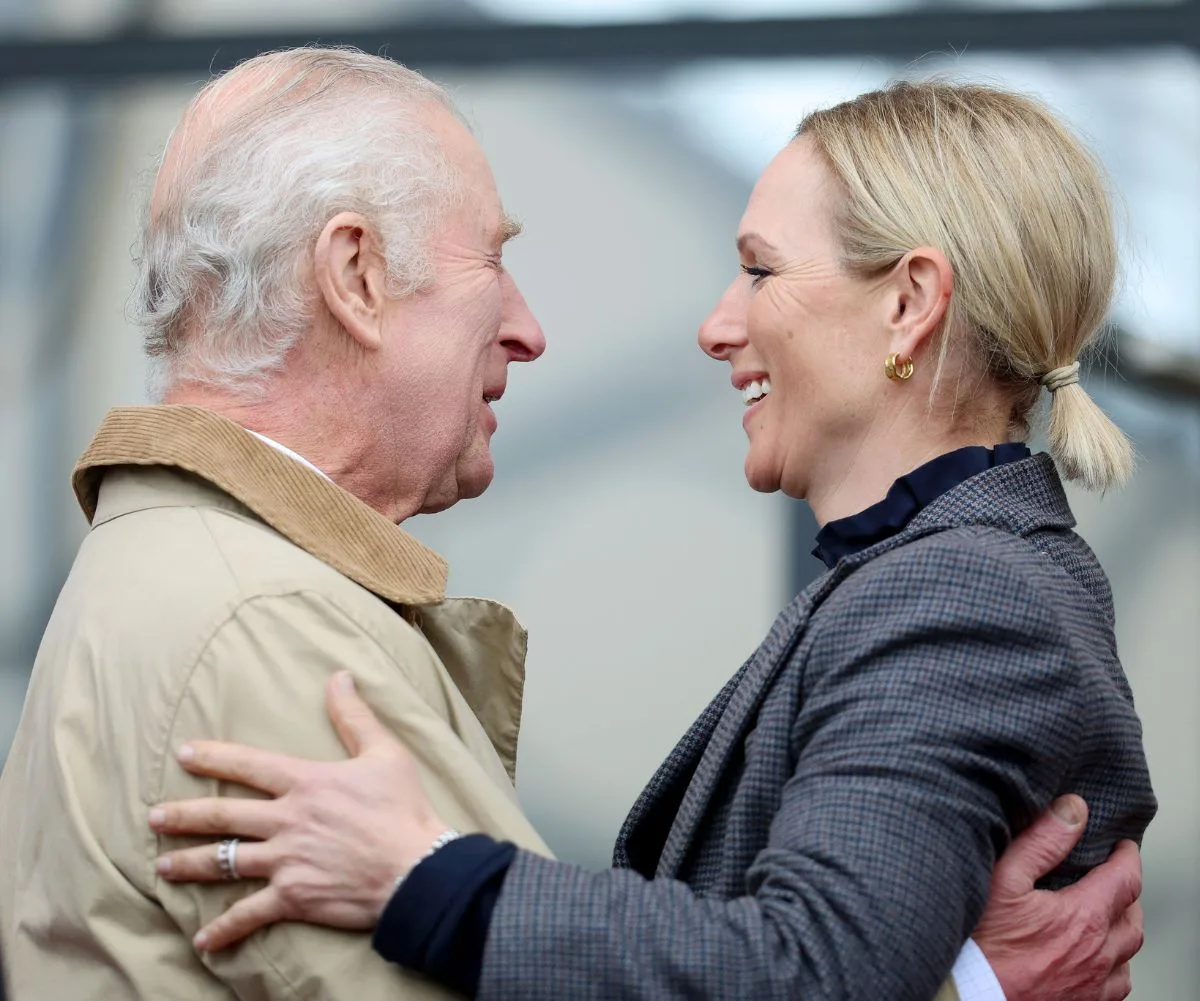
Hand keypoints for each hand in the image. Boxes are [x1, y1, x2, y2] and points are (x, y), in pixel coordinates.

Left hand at [149, 672, 447, 950]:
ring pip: (225, 862)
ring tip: (163, 867)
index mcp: (306, 782)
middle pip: (223, 816)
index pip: (249, 765)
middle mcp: (287, 820)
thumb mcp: (385, 752)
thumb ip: (354, 716)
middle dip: (183, 816)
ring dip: (189, 864)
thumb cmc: (404, 809)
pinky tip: (202, 940)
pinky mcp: (293, 896)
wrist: (417, 868)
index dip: (214, 757)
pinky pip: (249, 914)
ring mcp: (286, 860)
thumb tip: (340, 677)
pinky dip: (223, 929)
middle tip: (153, 817)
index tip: (184, 753)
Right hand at [975, 795, 1142, 1000]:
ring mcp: (1092, 986)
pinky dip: (1114, 967)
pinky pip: (1115, 988)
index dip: (1127, 858)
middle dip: (1128, 894)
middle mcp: (1097, 954)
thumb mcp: (1003, 878)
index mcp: (1084, 917)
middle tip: (1114, 878)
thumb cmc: (980, 941)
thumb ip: (1042, 842)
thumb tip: (1073, 810)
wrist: (970, 993)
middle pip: (1133, 919)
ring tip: (1106, 917)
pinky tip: (1095, 959)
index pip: (1125, 880)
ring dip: (1122, 932)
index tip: (1124, 846)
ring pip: (1128, 957)